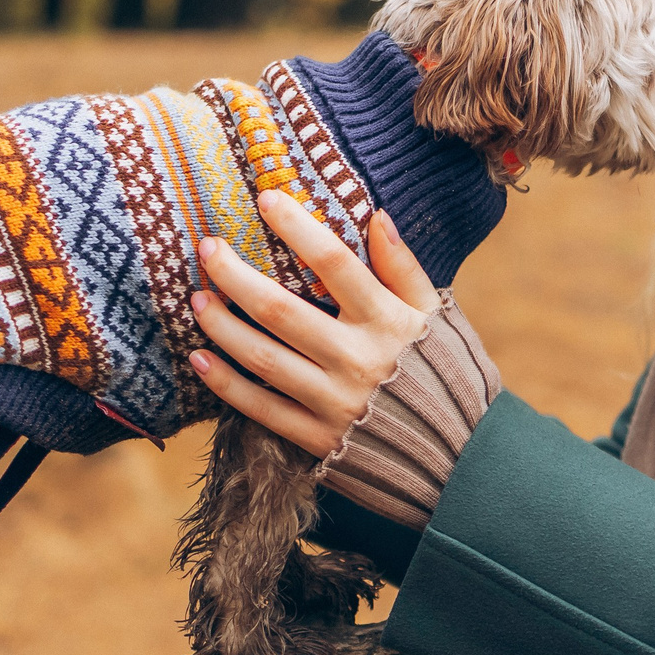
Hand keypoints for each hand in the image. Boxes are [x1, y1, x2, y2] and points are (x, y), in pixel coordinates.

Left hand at [190, 191, 440, 457]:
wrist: (458, 456)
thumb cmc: (443, 371)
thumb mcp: (436, 313)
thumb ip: (403, 267)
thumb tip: (377, 215)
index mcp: (387, 322)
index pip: (335, 262)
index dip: (298, 227)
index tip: (266, 199)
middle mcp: (357, 359)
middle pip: (281, 311)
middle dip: (236, 276)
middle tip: (207, 248)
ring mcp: (334, 401)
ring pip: (262, 359)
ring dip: (223, 326)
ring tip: (196, 298)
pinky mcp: (318, 438)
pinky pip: (261, 409)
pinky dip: (226, 384)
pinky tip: (200, 358)